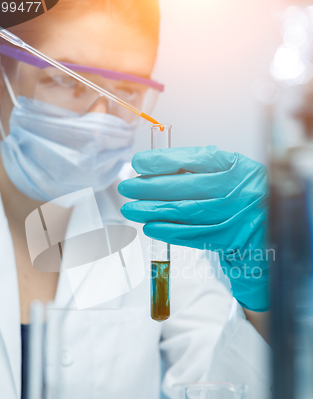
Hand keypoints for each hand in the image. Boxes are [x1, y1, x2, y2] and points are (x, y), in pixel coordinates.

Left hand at [118, 145, 269, 311]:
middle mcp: (240, 189)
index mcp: (239, 167)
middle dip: (150, 187)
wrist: (271, 232)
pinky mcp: (231, 239)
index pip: (196, 159)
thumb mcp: (230, 175)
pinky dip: (168, 230)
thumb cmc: (243, 199)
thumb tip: (154, 170)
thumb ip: (200, 170)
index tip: (139, 163)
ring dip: (153, 211)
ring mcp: (236, 216)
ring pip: (186, 211)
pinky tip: (150, 227)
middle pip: (186, 186)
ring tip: (131, 209)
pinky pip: (193, 234)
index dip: (164, 160)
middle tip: (127, 188)